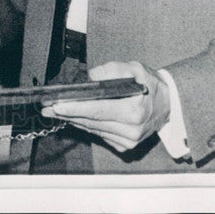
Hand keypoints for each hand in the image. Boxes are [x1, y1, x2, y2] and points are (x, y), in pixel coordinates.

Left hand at [40, 61, 170, 152]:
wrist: (169, 105)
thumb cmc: (149, 84)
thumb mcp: (135, 68)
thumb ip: (112, 70)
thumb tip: (91, 78)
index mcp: (134, 111)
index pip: (98, 110)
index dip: (76, 108)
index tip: (56, 105)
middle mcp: (131, 130)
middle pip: (91, 121)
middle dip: (66, 113)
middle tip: (45, 107)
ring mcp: (128, 141)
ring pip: (92, 129)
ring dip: (72, 120)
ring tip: (51, 111)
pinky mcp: (124, 145)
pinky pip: (98, 133)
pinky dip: (85, 124)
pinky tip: (71, 117)